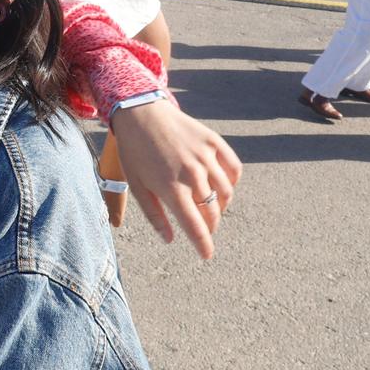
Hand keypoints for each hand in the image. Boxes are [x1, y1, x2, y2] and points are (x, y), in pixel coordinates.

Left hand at [110, 98, 240, 260]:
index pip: (195, 226)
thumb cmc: (135, 152)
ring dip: (221, 207)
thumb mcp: (137, 186)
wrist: (141, 113)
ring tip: (210, 207)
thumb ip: (155, 216)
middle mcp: (192, 173)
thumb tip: (170, 239)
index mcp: (171, 188)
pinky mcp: (214, 142)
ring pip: (226, 193)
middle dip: (210, 226)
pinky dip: (231, 182)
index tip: (207, 255)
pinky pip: (234, 169)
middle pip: (213, 212)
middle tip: (204, 229)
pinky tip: (221, 186)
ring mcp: (206, 156)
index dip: (204, 245)